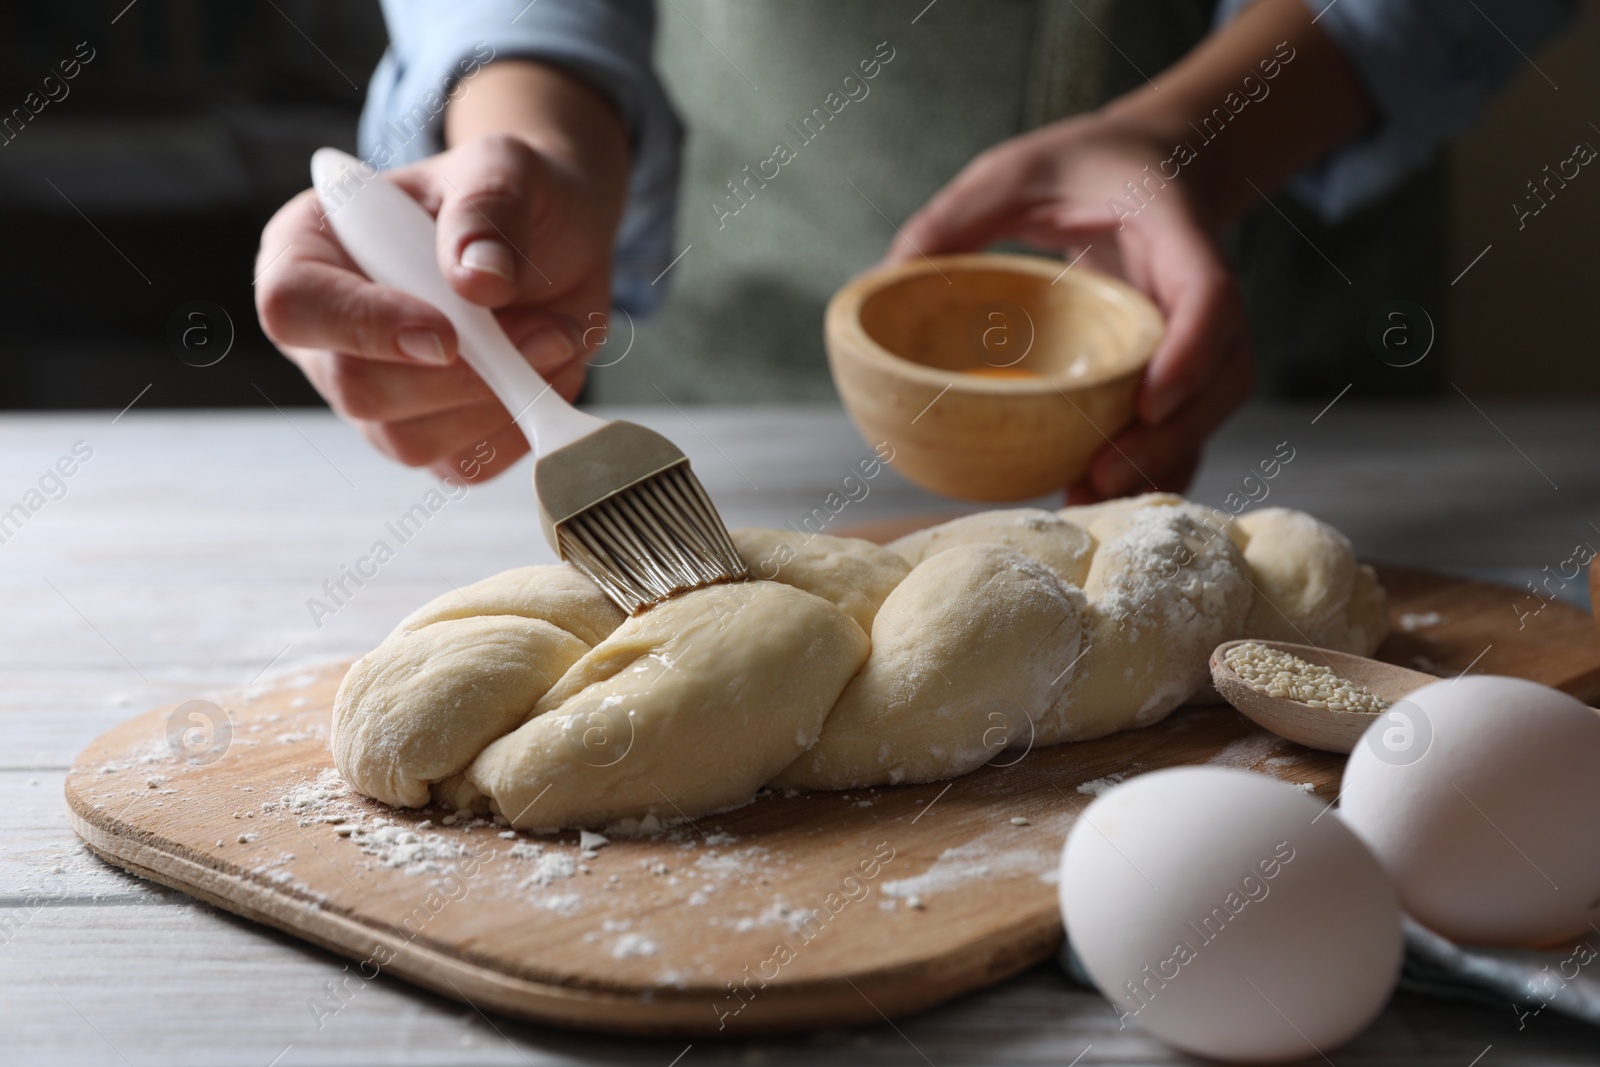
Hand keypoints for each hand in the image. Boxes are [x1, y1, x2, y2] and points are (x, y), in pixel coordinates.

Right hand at [255, 65, 628, 482]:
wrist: (556, 242)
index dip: (364, 326)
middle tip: (545, 330)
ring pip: (409, 439)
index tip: (447, 333)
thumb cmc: (511, 198)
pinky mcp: (426, 439)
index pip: (292, 305)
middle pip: (355, 388)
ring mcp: (371, 396)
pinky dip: (517, 427)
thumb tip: (477, 279)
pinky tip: (542, 374)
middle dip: (463, 372)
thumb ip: (487, 210)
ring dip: (499, 398)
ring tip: (553, 336)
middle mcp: (324, 335)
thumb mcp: (506, 170)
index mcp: (307, 250)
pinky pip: (460, 464)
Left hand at [889, 114, 1252, 502]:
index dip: (1192, 353)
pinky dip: (1150, 464)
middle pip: (1224, 374)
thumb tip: (886, 276)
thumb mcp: (1016, 169)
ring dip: (1162, 462)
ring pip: (1210, 410)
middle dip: (1174, 434)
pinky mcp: (1181, 365)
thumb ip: (959, 214)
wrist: (1154, 165)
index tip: (1149, 402)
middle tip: (1101, 476)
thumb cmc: (1083, 166)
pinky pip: (1184, 424)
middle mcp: (1198, 289)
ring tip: (1088, 501)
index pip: (1209, 295)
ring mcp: (1199, 333)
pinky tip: (1092, 496)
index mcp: (1174, 231)